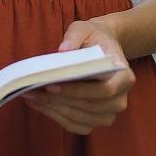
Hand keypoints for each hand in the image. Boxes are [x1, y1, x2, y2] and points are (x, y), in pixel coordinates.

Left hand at [23, 18, 135, 134]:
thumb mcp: (84, 29)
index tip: (52, 85)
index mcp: (124, 76)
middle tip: (32, 90)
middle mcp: (120, 99)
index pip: (105, 90)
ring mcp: (109, 114)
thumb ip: (74, 37)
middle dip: (59, 100)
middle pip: (90, 107)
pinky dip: (55, 116)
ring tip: (30, 96)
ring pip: (80, 119)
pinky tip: (38, 104)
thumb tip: (62, 51)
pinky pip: (75, 126)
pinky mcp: (95, 121)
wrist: (100, 48)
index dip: (79, 90)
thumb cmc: (93, 38)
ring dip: (53, 110)